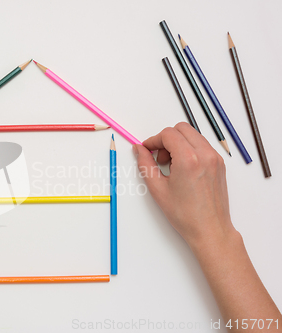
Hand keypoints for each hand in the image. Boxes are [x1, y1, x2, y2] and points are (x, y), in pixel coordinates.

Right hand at [133, 122, 234, 246]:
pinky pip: (202, 146)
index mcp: (188, 159)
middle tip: (159, 158)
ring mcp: (215, 158)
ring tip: (171, 165)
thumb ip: (145, 164)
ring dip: (178, 143)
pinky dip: (190, 149)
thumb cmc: (186, 214)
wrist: (210, 229)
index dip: (153, 140)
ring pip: (193, 135)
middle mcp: (205, 154)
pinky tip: (183, 169)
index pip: (168, 134)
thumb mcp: (158, 189)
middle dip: (166, 139)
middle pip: (182, 129)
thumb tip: (139, 150)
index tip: (147, 150)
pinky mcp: (219, 164)